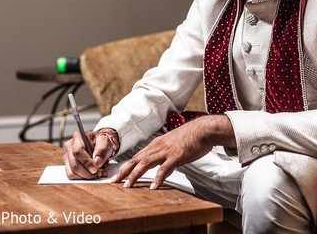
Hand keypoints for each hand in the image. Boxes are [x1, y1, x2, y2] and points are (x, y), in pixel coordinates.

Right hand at [63, 129, 116, 178]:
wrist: (100, 145)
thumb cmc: (101, 142)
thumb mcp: (105, 142)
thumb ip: (101, 152)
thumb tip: (96, 163)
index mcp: (78, 137)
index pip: (78, 151)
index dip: (86, 162)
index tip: (95, 169)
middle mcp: (69, 147)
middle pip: (74, 164)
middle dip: (87, 172)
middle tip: (98, 174)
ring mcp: (67, 157)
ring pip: (72, 173)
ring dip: (85, 176)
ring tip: (96, 174)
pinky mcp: (68, 166)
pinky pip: (72, 176)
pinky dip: (82, 178)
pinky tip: (91, 175)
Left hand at [112, 115, 234, 188]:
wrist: (203, 129)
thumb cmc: (190, 137)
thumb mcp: (172, 144)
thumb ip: (163, 153)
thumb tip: (158, 164)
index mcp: (156, 145)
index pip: (136, 157)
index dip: (125, 167)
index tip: (116, 176)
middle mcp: (158, 147)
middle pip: (136, 160)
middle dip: (124, 172)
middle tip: (113, 182)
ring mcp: (166, 151)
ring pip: (146, 163)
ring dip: (135, 175)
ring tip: (127, 186)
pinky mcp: (177, 156)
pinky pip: (165, 168)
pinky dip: (158, 178)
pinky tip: (153, 187)